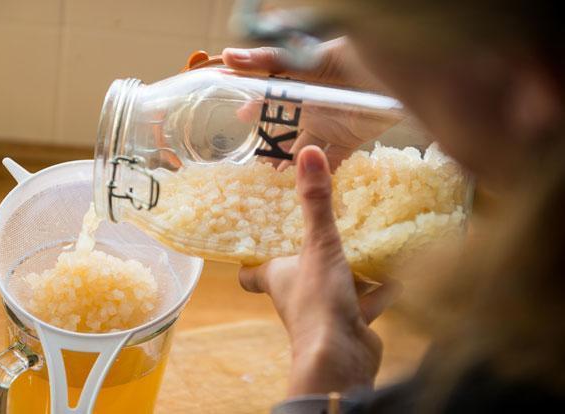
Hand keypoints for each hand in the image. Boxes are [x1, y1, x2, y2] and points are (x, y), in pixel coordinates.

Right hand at [223, 38, 402, 169]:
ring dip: (292, 162)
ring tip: (275, 176)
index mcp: (301, 87)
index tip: (241, 119)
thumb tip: (227, 55)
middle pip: (287, 130)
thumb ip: (269, 59)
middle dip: (271, 145)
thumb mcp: (306, 56)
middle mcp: (314, 107)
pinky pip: (334, 159)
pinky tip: (311, 186)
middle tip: (256, 162)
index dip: (256, 109)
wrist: (393, 72)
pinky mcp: (351, 139)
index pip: (271, 100)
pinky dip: (324, 172)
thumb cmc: (350, 56)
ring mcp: (332, 124)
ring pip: (306, 149)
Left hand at [239, 146, 401, 395]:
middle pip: (292, 271)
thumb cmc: (318, 301)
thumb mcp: (318, 244)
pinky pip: (364, 300)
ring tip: (360, 240)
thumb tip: (308, 153)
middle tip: (314, 226)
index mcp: (276, 276)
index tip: (253, 238)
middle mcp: (295, 293)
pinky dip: (378, 288)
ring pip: (331, 283)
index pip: (249, 271)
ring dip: (345, 267)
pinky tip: (395, 272)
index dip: (247, 258)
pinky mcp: (350, 321)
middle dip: (302, 252)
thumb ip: (316, 202)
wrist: (343, 357)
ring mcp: (323, 309)